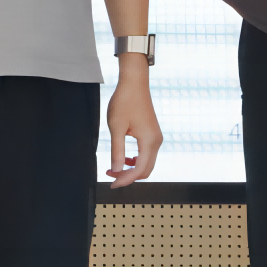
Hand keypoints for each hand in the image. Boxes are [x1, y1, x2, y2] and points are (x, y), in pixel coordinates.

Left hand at [107, 58, 161, 186]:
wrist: (134, 84)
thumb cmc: (124, 102)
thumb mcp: (116, 127)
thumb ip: (117, 151)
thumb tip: (116, 170)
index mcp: (149, 141)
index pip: (139, 169)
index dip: (125, 179)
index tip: (110, 183)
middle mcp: (156, 141)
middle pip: (146, 170)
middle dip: (128, 176)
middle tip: (109, 176)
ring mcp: (156, 138)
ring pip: (147, 163)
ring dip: (131, 169)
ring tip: (113, 168)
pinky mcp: (152, 134)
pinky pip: (147, 155)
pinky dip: (135, 161)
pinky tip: (123, 158)